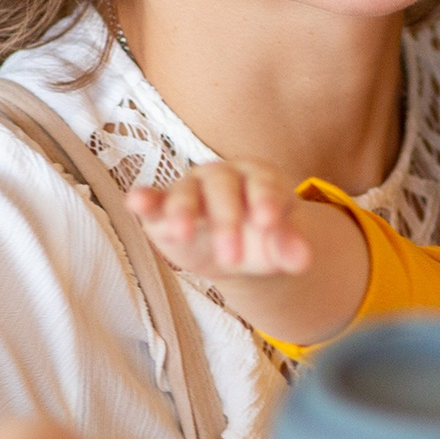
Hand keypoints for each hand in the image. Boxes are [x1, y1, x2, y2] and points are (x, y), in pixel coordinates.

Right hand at [128, 161, 313, 278]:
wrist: (239, 246)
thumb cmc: (265, 237)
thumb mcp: (280, 244)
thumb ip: (290, 247)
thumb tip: (303, 261)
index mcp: (259, 177)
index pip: (264, 184)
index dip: (265, 200)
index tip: (268, 221)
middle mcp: (223, 177)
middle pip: (223, 190)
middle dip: (227, 220)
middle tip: (233, 256)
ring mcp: (191, 189)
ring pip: (186, 194)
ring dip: (183, 211)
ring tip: (184, 232)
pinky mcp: (164, 208)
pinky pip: (153, 199)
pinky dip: (144, 199)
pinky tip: (136, 201)